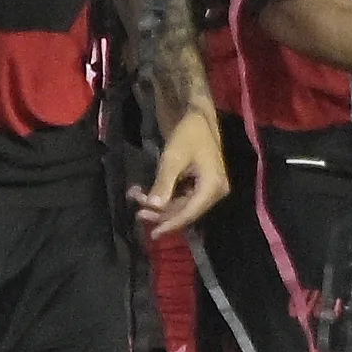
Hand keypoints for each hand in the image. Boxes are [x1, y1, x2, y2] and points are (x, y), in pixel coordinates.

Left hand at [131, 108, 229, 237]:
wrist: (198, 118)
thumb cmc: (188, 135)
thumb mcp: (173, 158)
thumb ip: (164, 183)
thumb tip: (154, 206)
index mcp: (212, 186)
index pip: (190, 212)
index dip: (170, 224)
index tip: (152, 234)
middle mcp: (215, 191)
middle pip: (185, 211)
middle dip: (160, 212)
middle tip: (137, 210)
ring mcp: (209, 189)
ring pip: (182, 206)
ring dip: (160, 204)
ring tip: (137, 196)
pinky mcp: (202, 186)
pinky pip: (183, 198)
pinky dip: (165, 197)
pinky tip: (146, 193)